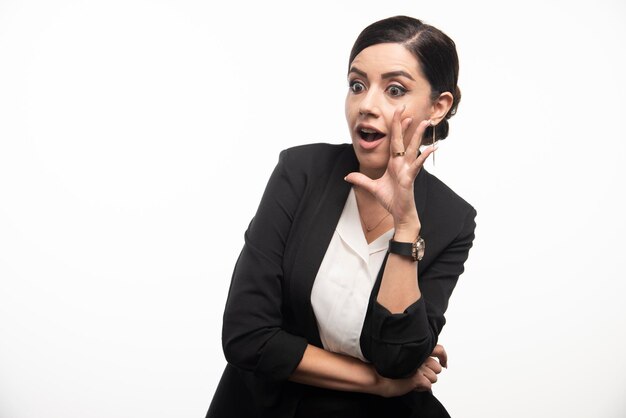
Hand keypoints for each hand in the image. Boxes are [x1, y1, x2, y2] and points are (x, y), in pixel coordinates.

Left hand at [345, 106, 436, 229]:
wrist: (399, 214)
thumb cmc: (391, 200)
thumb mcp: (372, 187)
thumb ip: (361, 180)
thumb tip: (347, 176)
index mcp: (394, 163)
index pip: (394, 141)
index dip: (396, 128)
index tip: (399, 114)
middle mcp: (402, 163)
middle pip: (403, 140)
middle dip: (404, 125)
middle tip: (406, 109)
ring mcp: (407, 170)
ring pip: (413, 149)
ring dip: (418, 135)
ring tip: (425, 122)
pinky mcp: (410, 178)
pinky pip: (417, 166)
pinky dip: (424, 157)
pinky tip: (431, 148)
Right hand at [374, 344, 447, 397]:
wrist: (373, 375)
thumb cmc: (382, 366)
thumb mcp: (399, 356)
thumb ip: (412, 354)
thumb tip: (425, 358)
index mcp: (416, 348)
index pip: (439, 350)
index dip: (442, 357)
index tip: (443, 362)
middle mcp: (419, 356)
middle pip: (437, 366)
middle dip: (431, 371)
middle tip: (418, 373)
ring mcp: (419, 367)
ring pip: (434, 377)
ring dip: (425, 380)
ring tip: (412, 379)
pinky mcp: (417, 378)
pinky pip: (428, 386)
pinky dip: (421, 388)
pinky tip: (411, 386)